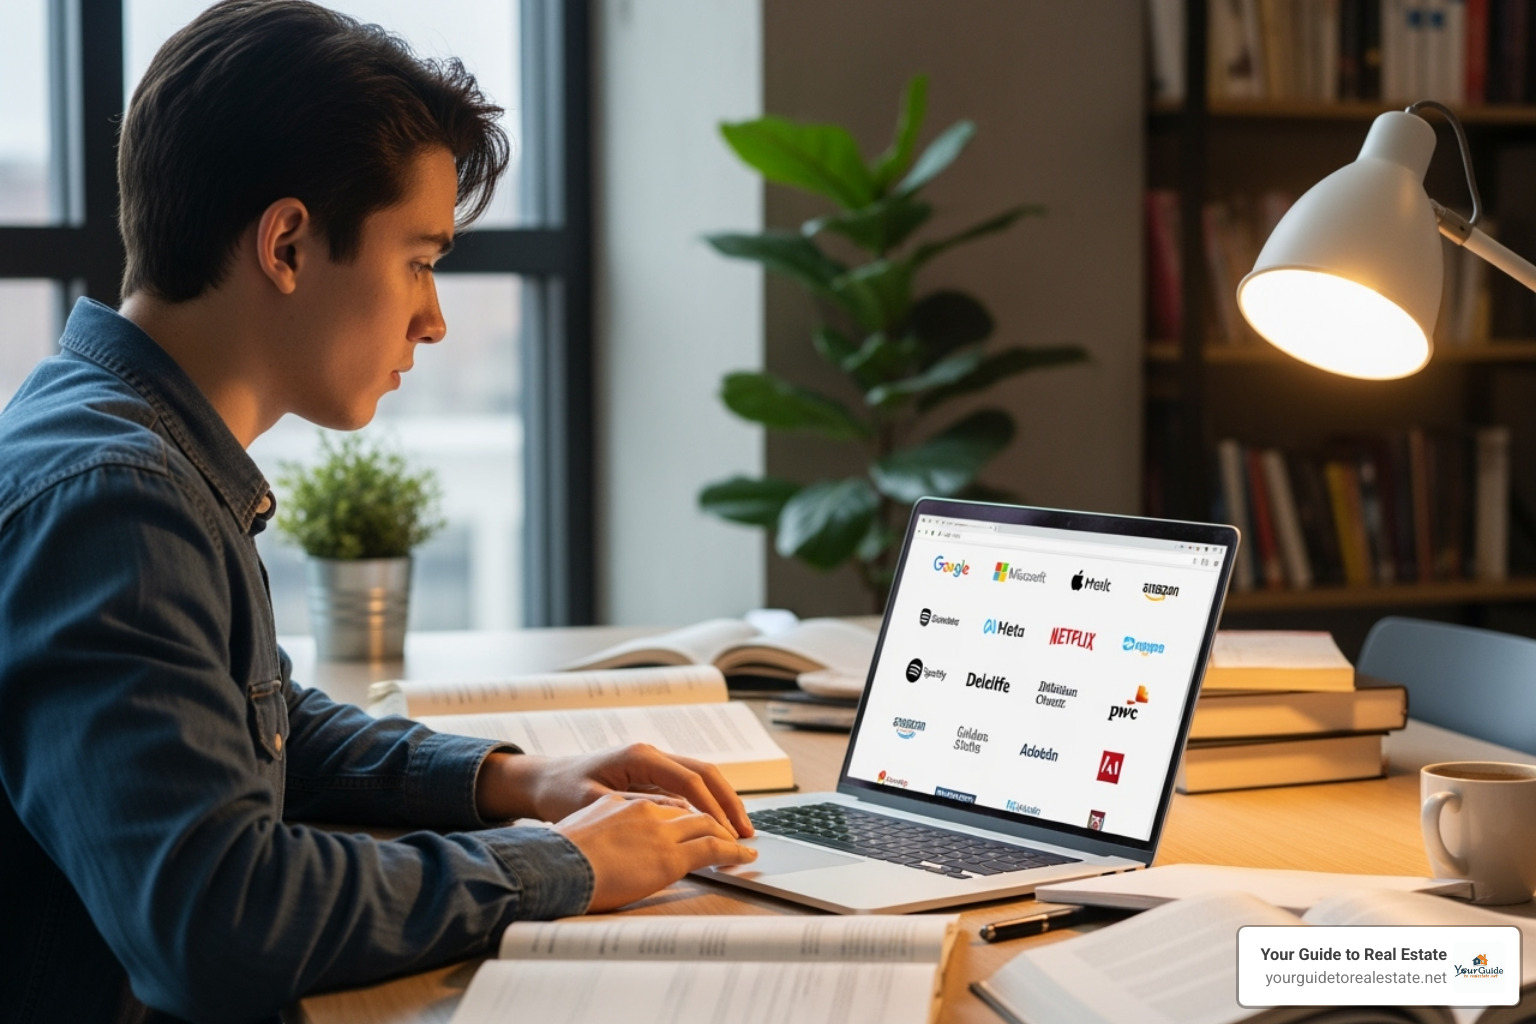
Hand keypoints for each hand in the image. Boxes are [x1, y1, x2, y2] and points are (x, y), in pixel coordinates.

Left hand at [475, 743, 754, 837]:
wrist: (542, 780)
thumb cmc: (561, 791)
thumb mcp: (592, 803)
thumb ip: (631, 810)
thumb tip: (671, 820)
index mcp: (640, 756)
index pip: (689, 781)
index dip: (712, 809)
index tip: (728, 834)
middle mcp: (652, 755)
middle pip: (705, 774)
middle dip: (729, 803)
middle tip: (747, 833)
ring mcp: (654, 764)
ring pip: (701, 778)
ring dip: (722, 803)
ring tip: (740, 832)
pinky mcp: (652, 776)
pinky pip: (689, 787)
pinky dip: (707, 804)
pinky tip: (716, 826)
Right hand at [553, 794, 758, 910]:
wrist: (550, 866)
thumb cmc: (562, 847)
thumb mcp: (591, 816)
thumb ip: (619, 814)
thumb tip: (635, 826)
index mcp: (629, 794)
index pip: (675, 790)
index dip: (697, 802)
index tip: (709, 813)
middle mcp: (648, 804)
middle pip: (697, 799)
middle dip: (721, 812)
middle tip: (737, 826)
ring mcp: (660, 829)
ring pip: (707, 822)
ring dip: (729, 830)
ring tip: (743, 842)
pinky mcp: (668, 856)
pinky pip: (712, 847)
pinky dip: (732, 849)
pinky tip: (742, 856)